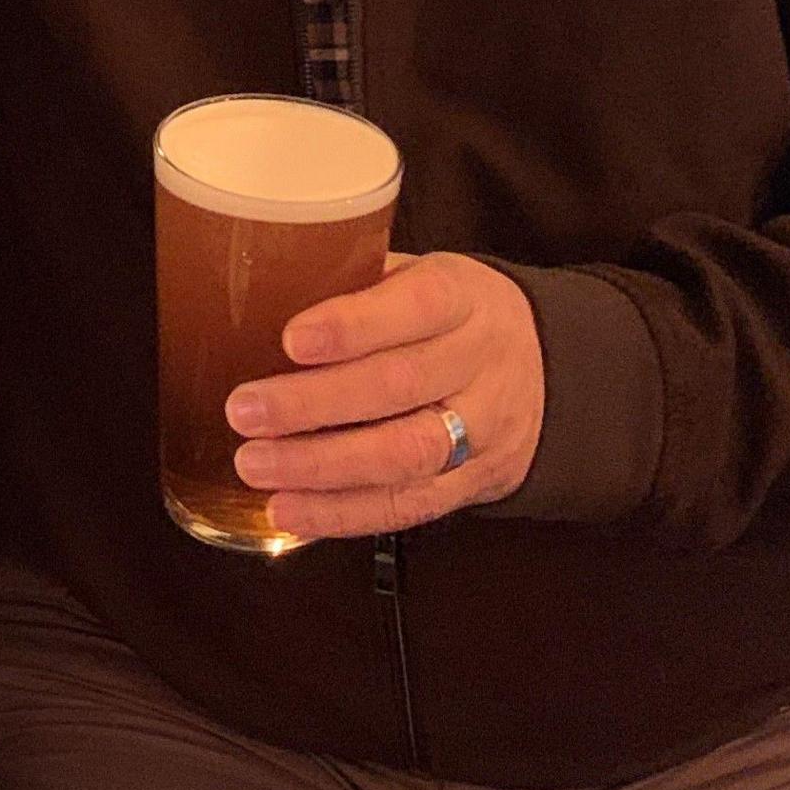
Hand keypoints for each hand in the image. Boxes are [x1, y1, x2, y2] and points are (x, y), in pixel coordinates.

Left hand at [226, 253, 544, 538]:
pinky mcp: (472, 483)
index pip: (416, 307)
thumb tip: (256, 294)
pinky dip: (342, 514)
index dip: (352, 326)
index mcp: (462, 298)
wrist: (544, 368)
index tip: (291, 339)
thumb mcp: (419, 276)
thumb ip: (356, 283)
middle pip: (400, 386)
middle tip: (245, 410)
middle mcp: (478, 363)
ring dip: (322, 467)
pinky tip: (289, 510)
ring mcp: (482, 430)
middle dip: (314, 404)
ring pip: (405, 454)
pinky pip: (407, 506)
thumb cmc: (449, 316)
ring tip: (255, 465)